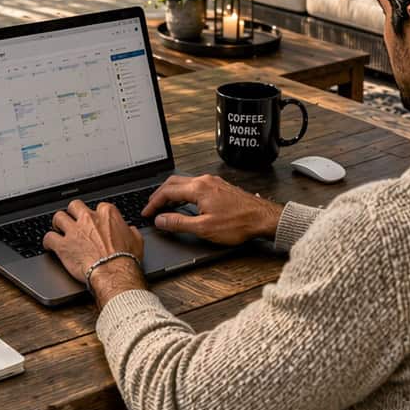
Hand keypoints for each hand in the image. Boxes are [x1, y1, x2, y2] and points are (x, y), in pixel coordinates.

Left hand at [43, 199, 144, 292]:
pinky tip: (49, 245)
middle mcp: (89, 218)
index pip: (98, 206)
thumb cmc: (126, 259)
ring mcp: (74, 230)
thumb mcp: (136, 241)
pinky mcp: (63, 245)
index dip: (95, 215)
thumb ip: (130, 231)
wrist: (114, 274)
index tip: (94, 223)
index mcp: (107, 214)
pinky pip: (48, 237)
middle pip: (74, 206)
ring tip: (58, 230)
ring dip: (58, 224)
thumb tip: (129, 230)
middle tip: (73, 221)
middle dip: (73, 213)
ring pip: (58, 217)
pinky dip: (48, 242)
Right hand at [142, 174, 283, 245]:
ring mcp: (213, 182)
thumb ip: (179, 223)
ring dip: (172, 192)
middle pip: (173, 182)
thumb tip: (161, 219)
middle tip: (151, 206)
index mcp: (198, 188)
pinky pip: (195, 185)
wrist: (262, 218)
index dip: (153, 203)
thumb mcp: (203, 228)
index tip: (146, 212)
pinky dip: (184, 193)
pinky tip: (185, 202)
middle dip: (159, 194)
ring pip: (185, 183)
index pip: (167, 192)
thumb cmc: (238, 223)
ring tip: (164, 205)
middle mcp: (204, 181)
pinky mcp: (220, 187)